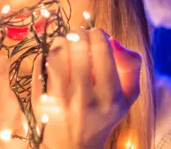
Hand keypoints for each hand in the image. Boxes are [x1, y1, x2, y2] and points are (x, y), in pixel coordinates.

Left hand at [31, 28, 141, 148]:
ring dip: (62, 41)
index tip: (96, 36)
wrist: (75, 146)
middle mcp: (84, 99)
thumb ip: (131, 66)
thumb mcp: (128, 96)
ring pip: (57, 51)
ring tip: (68, 45)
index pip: (102, 47)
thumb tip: (114, 41)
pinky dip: (48, 55)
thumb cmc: (103, 114)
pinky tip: (57, 60)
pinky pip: (41, 63)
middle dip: (79, 34)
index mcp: (110, 97)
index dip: (98, 34)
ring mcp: (59, 100)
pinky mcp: (39, 100)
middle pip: (77, 45)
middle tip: (80, 37)